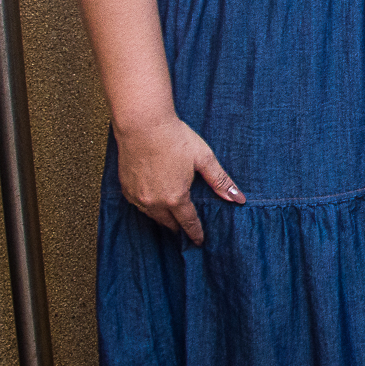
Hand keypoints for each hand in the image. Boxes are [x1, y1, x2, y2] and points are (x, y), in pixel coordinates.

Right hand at [114, 117, 244, 243]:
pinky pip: (139, 205)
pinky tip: (154, 202)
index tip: (200, 241)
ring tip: (172, 217)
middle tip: (186, 230)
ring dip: (163, 218)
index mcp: (175, 198)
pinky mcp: (125, 188)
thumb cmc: (174, 138)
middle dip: (179, 227)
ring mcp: (137, 197)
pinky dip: (148, 207)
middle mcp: (154, 202)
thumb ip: (220, 181)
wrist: (142, 124)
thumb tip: (239, 199)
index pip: (188, 223)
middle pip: (168, 223)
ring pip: (152, 216)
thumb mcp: (204, 158)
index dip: (195, 233)